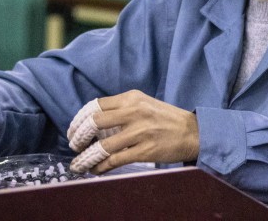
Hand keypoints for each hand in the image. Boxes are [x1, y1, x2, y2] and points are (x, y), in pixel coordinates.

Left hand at [66, 90, 198, 174]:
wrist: (193, 132)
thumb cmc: (166, 119)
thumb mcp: (144, 104)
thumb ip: (121, 109)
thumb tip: (93, 123)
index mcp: (132, 98)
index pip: (96, 105)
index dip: (80, 119)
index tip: (73, 129)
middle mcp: (135, 112)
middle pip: (94, 122)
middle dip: (79, 136)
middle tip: (74, 145)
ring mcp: (140, 131)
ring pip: (102, 145)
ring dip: (86, 157)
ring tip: (79, 163)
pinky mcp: (145, 150)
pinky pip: (115, 160)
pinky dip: (101, 167)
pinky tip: (96, 169)